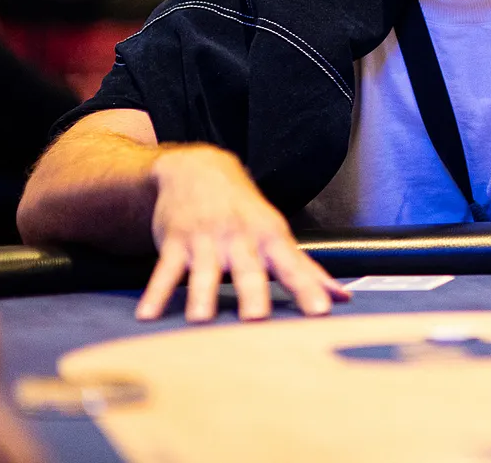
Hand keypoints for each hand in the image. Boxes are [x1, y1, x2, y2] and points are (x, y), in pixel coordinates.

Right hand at [136, 146, 349, 321]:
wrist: (199, 170)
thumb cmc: (246, 213)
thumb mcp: (277, 234)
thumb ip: (307, 270)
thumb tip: (343, 297)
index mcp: (271, 238)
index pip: (294, 266)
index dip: (309, 288)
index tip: (322, 311)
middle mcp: (240, 238)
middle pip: (248, 268)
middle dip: (253, 291)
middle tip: (256, 318)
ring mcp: (206, 239)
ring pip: (204, 270)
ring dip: (201, 294)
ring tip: (199, 320)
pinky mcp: (175, 241)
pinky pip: (164, 270)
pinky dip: (156, 292)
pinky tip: (147, 315)